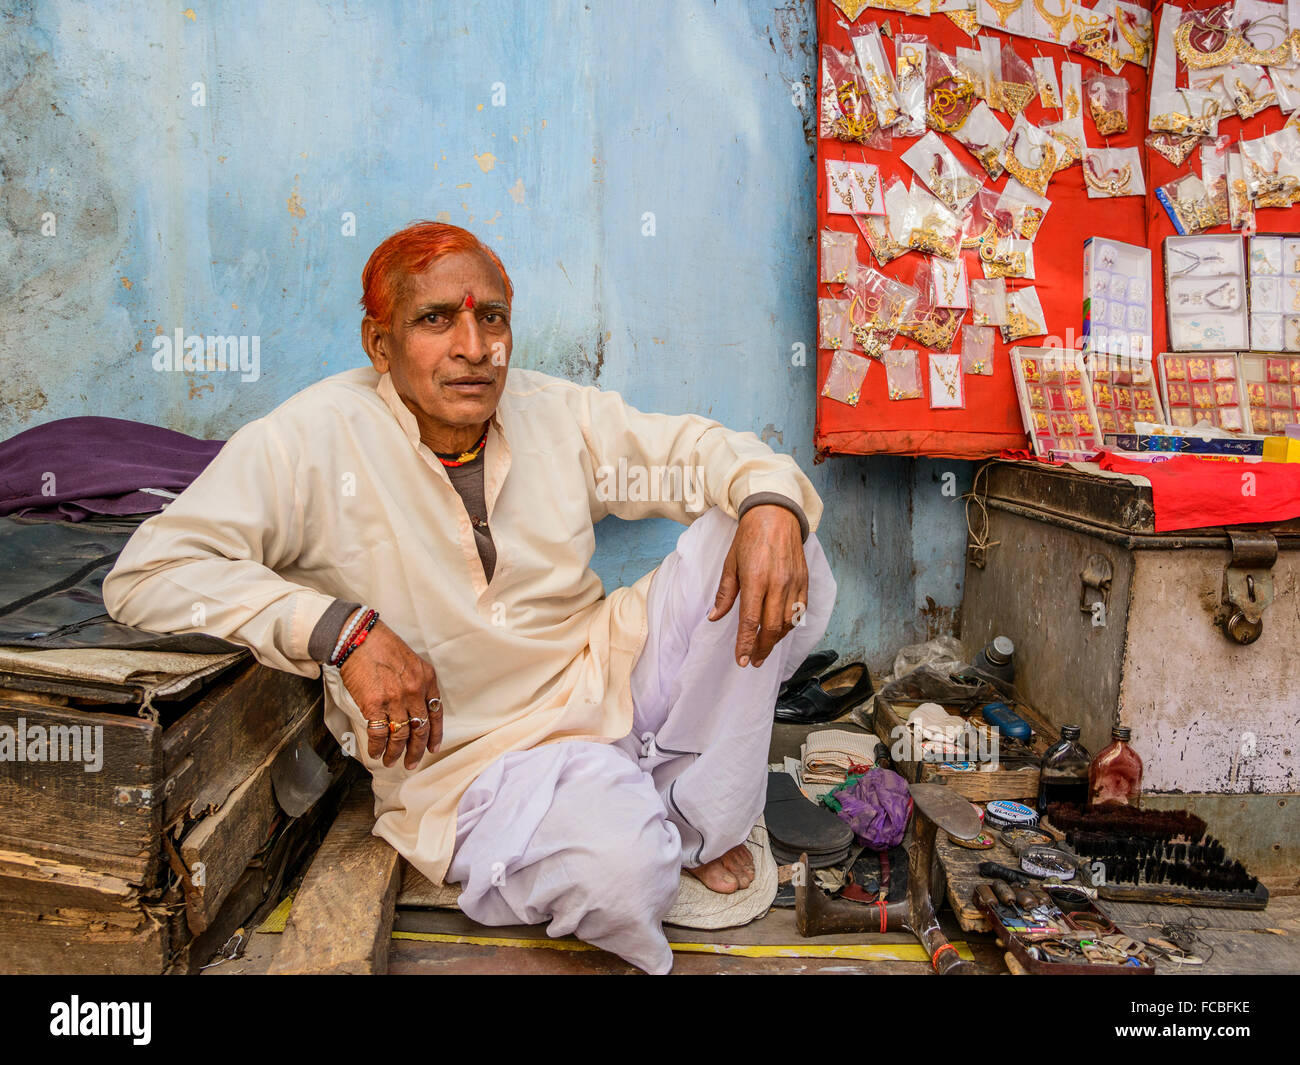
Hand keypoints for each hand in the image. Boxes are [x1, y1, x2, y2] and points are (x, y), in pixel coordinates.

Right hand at [338, 619, 441, 768]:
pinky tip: (375, 753)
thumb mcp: (411, 661)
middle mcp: (415, 691)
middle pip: (420, 729)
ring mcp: (395, 699)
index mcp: (426, 679)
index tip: (432, 748)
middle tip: (412, 762)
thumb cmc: (382, 645)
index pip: (436, 713)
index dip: (435, 734)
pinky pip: (379, 733)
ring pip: (400, 736)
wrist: (359, 638)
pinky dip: (377, 747)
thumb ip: (417, 683)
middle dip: (416, 750)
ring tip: (391, 762)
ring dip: (396, 753)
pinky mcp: (374, 705)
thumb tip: (414, 707)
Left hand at [707, 505, 807, 667]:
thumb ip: (725, 594)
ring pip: (788, 623)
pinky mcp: (804, 581)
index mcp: (755, 579)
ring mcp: (794, 583)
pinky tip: (781, 632)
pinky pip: (800, 611)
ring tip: (764, 650)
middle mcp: (777, 583)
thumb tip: (714, 617)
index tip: (741, 660)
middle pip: (771, 627)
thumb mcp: (730, 563)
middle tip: (754, 662)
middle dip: (761, 649)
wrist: (776, 516)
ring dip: (776, 641)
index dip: (746, 644)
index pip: (751, 621)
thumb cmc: (750, 538)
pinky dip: (790, 626)